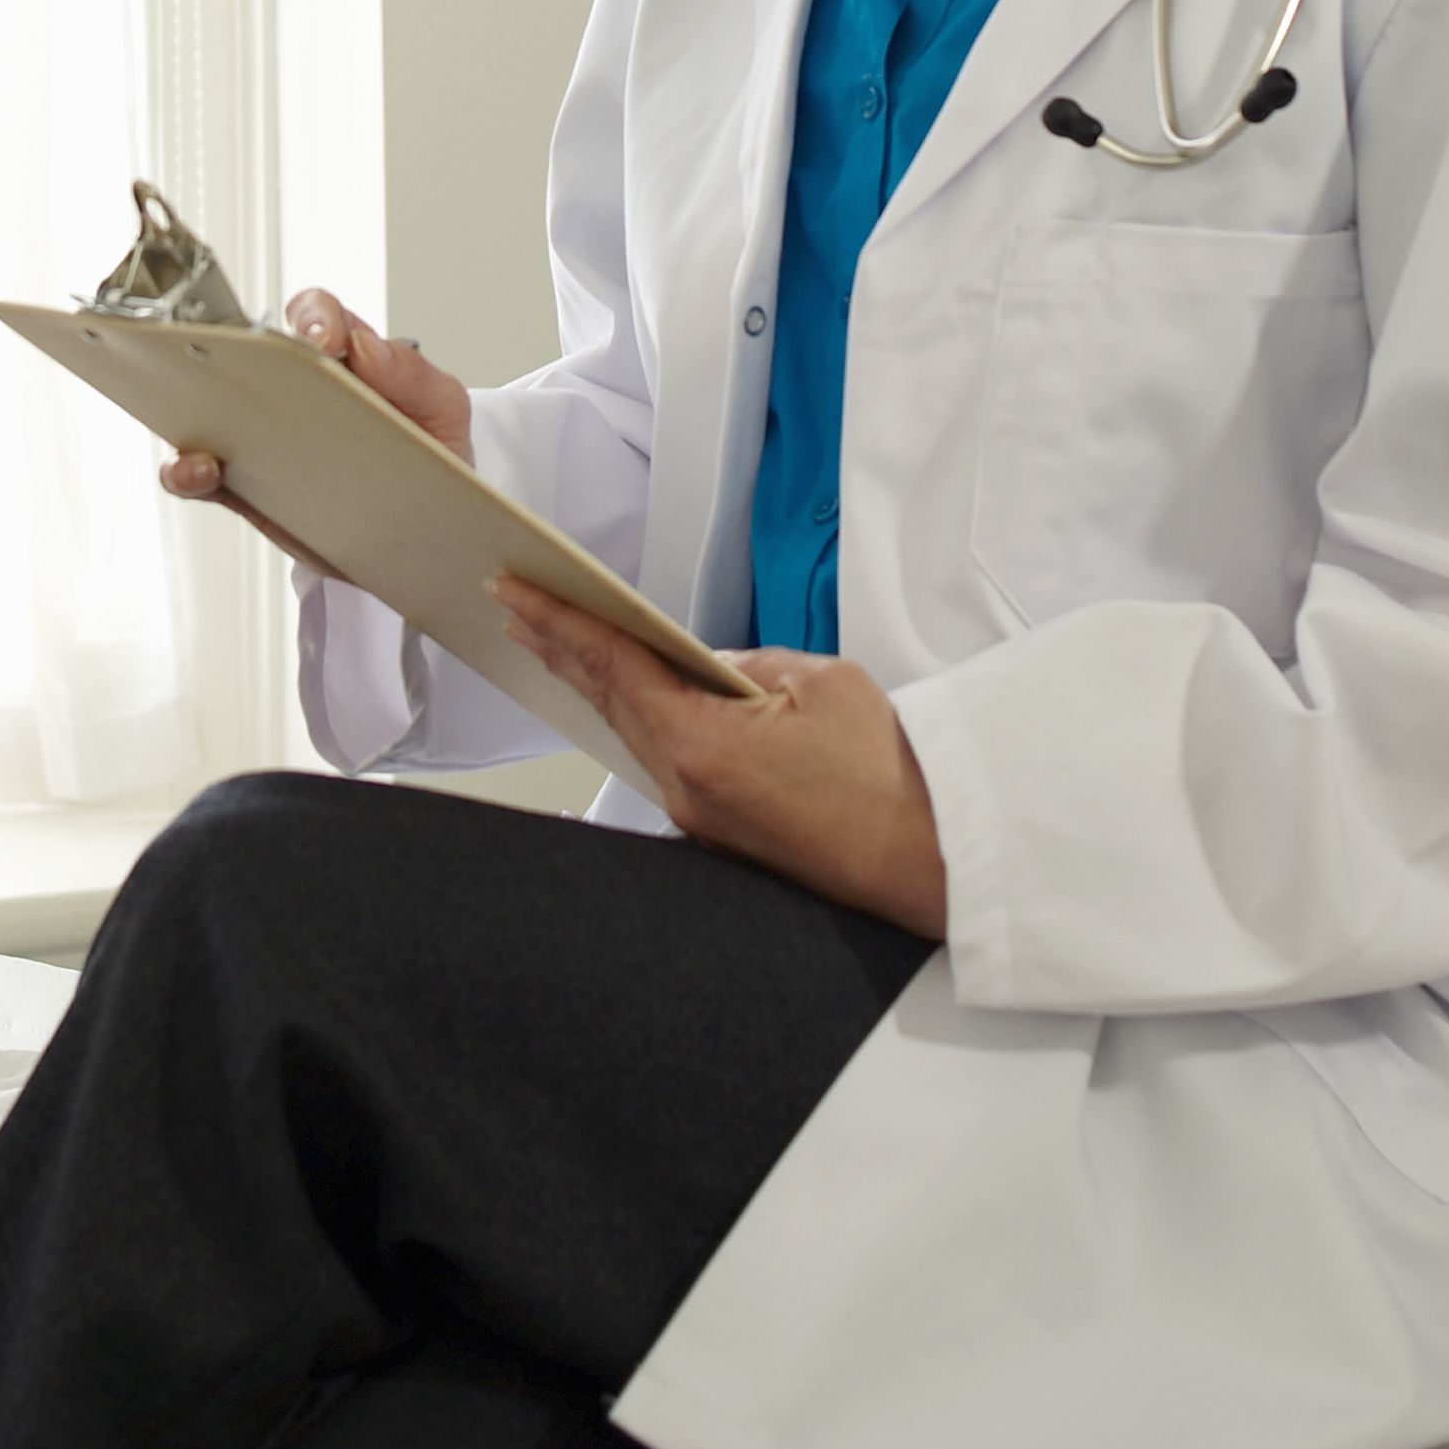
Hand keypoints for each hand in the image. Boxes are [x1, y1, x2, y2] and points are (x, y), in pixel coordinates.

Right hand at [155, 285, 472, 574]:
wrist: (433, 532)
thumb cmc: (432, 454)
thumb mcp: (441, 407)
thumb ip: (412, 373)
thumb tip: (365, 344)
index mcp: (344, 359)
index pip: (316, 317)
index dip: (313, 319)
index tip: (322, 341)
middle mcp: (295, 391)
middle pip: (247, 353)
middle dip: (231, 353)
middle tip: (243, 369)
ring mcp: (265, 439)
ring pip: (209, 413)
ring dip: (194, 416)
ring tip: (205, 441)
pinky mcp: (248, 490)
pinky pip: (206, 477)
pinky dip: (189, 472)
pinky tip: (199, 472)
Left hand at [493, 576, 949, 935]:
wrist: (932, 857)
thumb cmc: (892, 776)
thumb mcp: (821, 682)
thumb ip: (749, 664)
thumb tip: (710, 665)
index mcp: (704, 746)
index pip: (614, 666)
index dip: (561, 620)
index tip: (518, 591)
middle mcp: (687, 789)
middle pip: (609, 702)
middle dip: (559, 647)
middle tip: (516, 604)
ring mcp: (700, 817)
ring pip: (631, 733)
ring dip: (591, 683)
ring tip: (551, 641)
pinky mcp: (720, 832)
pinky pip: (661, 760)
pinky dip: (633, 719)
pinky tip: (621, 698)